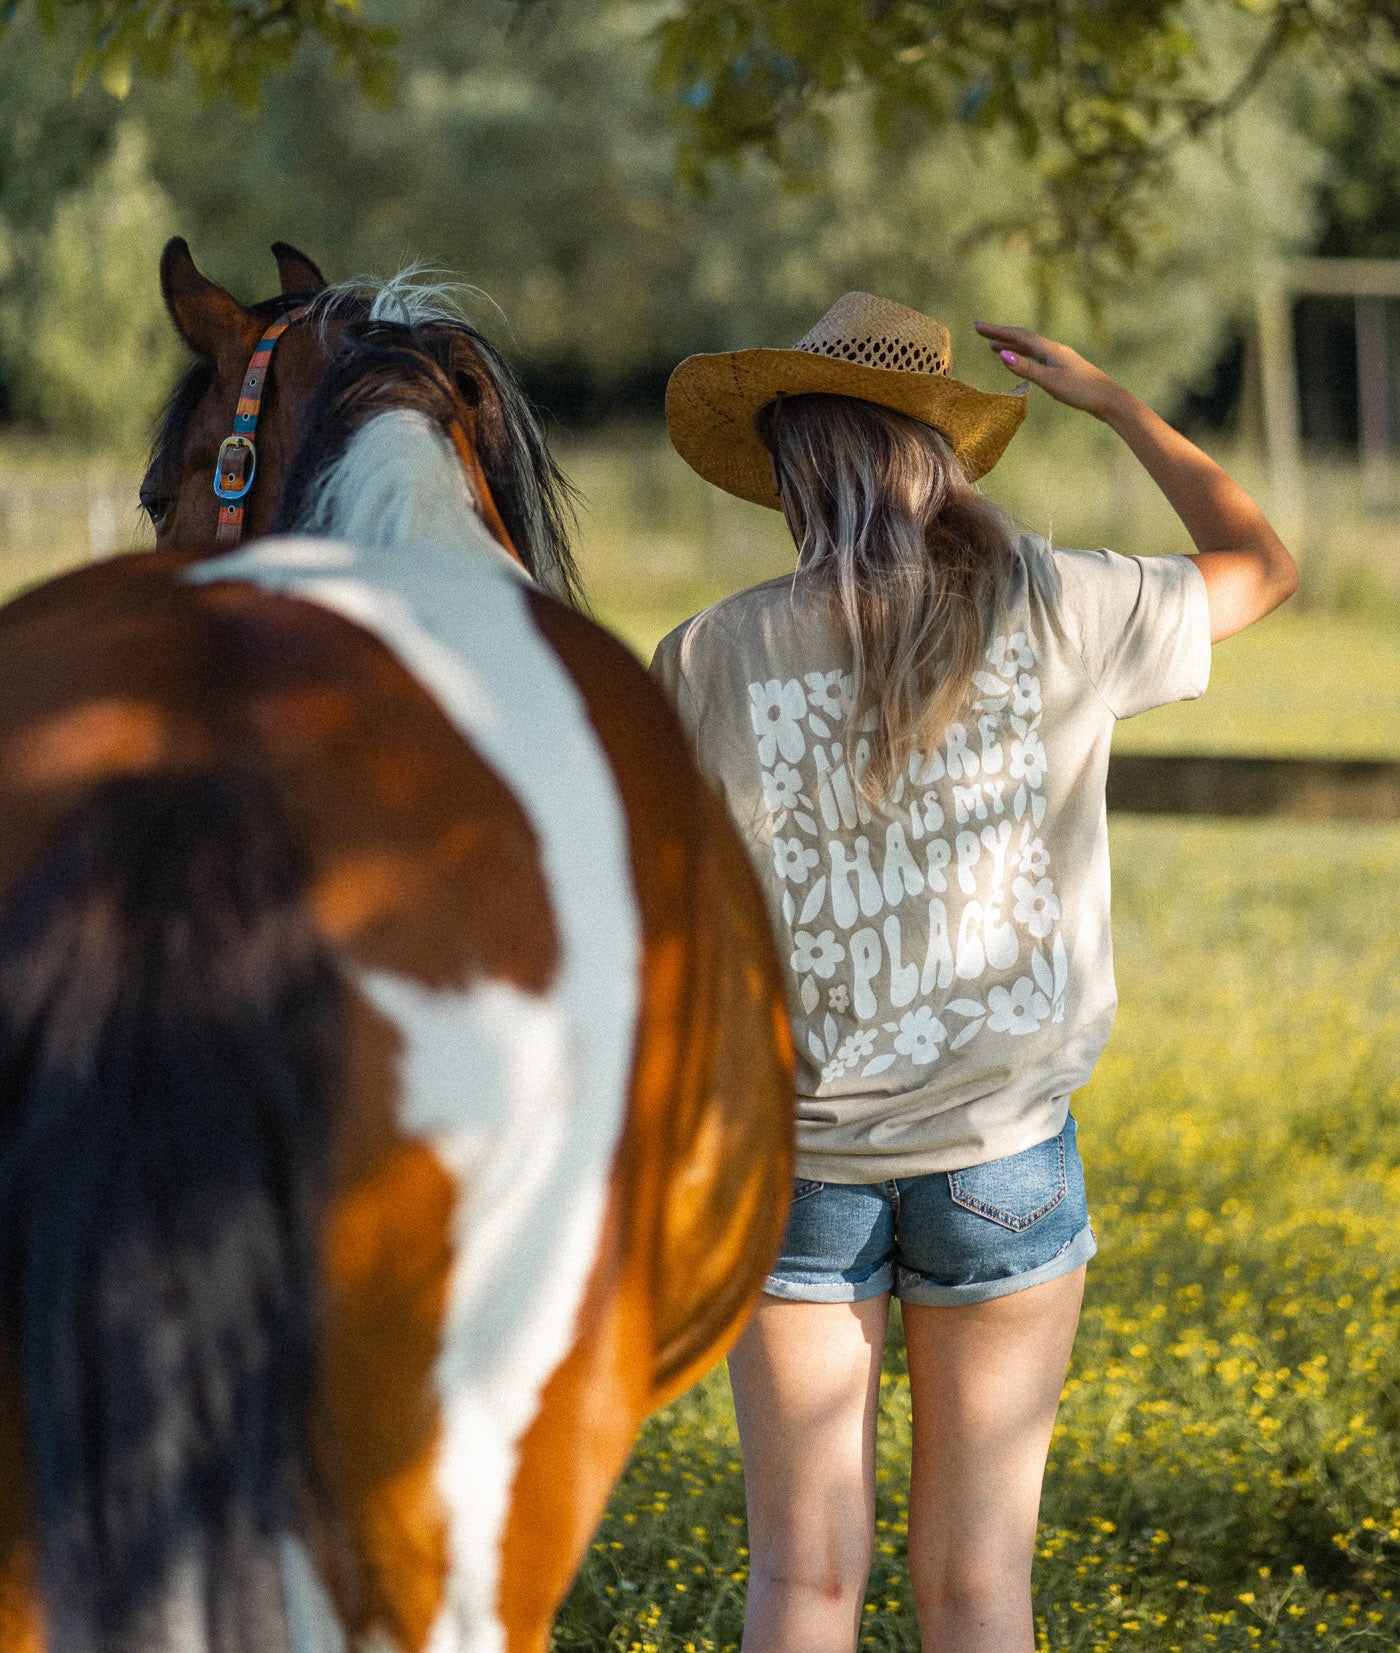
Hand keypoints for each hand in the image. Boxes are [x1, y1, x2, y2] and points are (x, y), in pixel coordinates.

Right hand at [973, 322, 1129, 422]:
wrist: (1107, 399)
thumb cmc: (1080, 391)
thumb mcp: (1050, 381)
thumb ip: (1026, 369)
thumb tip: (1002, 355)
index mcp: (1050, 349)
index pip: (1018, 336)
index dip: (997, 331)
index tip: (978, 326)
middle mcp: (1053, 349)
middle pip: (1022, 338)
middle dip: (1000, 334)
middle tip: (980, 331)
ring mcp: (1058, 358)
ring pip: (1029, 347)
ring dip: (1010, 345)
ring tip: (993, 346)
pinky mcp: (1062, 368)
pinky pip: (1036, 356)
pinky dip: (1023, 355)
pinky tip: (1020, 359)